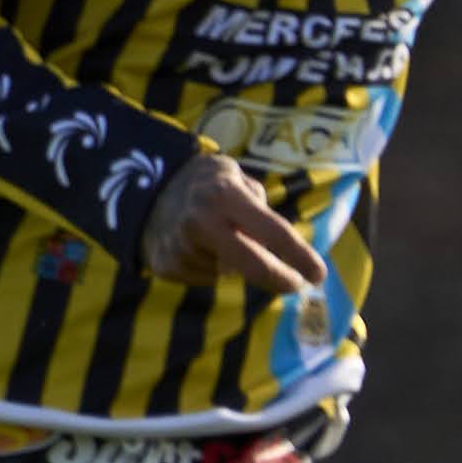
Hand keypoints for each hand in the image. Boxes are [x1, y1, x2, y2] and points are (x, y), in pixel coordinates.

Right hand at [139, 150, 326, 292]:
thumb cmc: (205, 184)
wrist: (142, 191)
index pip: (273, 230)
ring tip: (217, 238)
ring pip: (229, 271)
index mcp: (224, 195)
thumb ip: (258, 207)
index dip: (300, 255)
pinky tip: (198, 247)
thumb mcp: (234, 178)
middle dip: (280, 278)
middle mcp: (201, 222)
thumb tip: (277, 248)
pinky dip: (211, 266)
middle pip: (253, 265)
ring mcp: (181, 247)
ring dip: (234, 262)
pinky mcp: (167, 267)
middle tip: (297, 284)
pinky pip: (206, 276)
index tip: (319, 274)